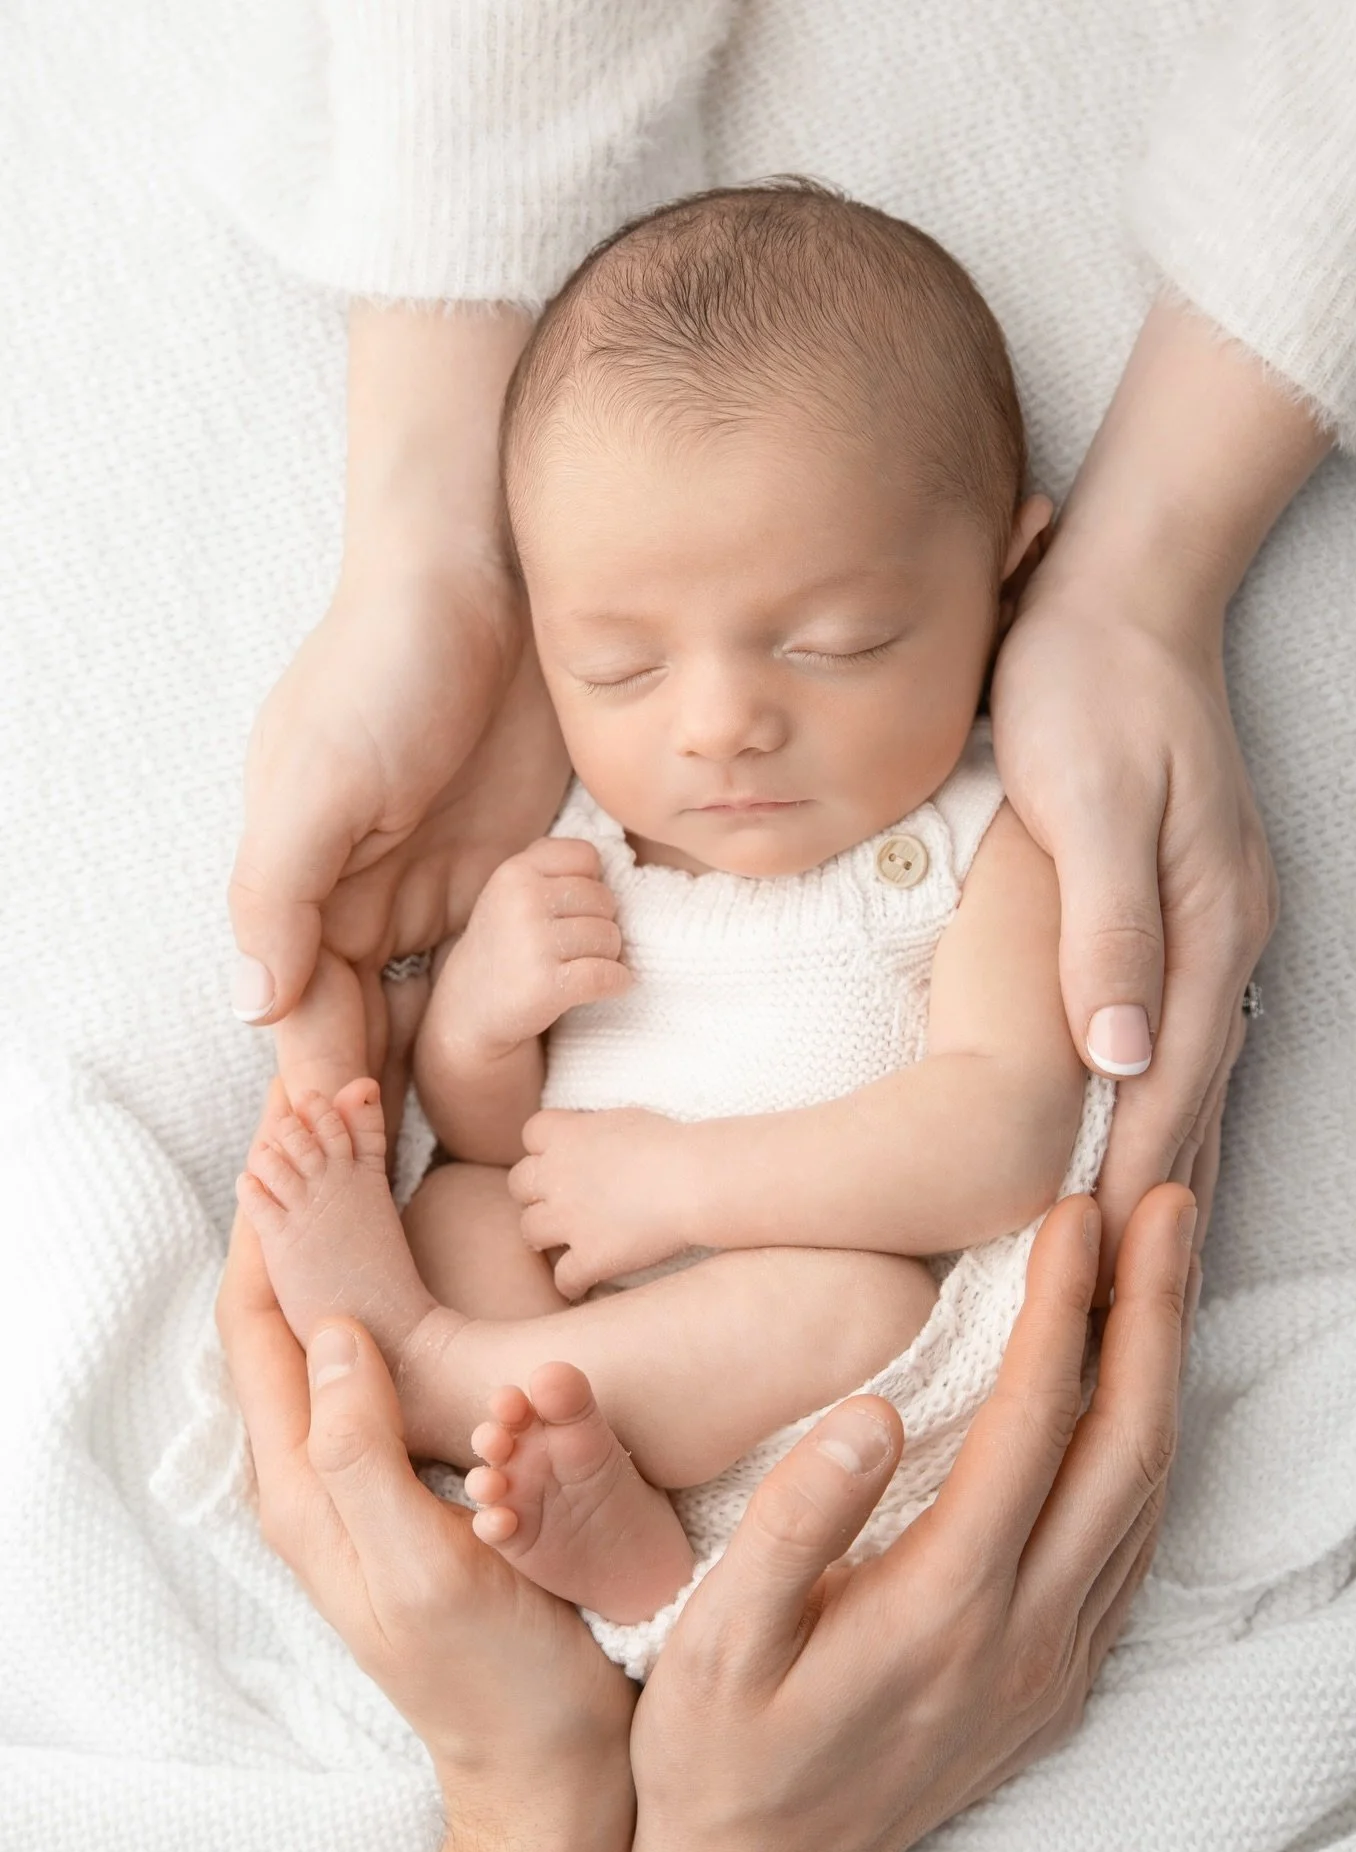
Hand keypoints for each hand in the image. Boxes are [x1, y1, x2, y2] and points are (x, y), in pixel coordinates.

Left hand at [218, 1092, 634, 1851]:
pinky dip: (376, 1277)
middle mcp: (317, 1469)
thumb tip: (330, 1333)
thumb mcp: (425, 1568)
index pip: (260, 1324)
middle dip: (290, 1207)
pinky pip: (373, 1354)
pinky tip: (409, 1244)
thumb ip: (360, 1454)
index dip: (267, 1222)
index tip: (293, 1127)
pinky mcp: (407, 1478)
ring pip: (326, 1323)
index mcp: (306, 1483)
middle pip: (280, 1310)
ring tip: (351, 1146)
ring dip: (328, 1233)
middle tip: (319, 1109)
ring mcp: (359, 1472)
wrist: (545, 1757)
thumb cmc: (493, 1672)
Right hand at [228, 303, 569, 1099]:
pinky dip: (513, 1007)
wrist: (482, 583)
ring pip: (435, 1005)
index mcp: (303, 890)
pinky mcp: (510, 865)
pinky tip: (536, 1066)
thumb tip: (252, 1005)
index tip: (342, 1168)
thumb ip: (280, 892)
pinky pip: (506, 956)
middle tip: (399, 1196)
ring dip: (445, 1073)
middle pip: (365, 1028)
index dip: (320, 1091)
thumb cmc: (384, 670)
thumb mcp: (321, 779)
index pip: (306, 1017)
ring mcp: (441, 886)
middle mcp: (365, 902)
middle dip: (377, 1104)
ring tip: (475, 1158)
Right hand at [447, 838, 631, 1058]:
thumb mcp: (509, 891)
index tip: (575, 905)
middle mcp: (523, 902)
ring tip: (580, 964)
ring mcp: (535, 944)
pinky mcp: (549, 985)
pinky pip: (609, 975)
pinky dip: (618, 982)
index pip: (586, 856)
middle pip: (605, 899)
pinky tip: (610, 984)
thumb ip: (548, 863)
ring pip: (610, 938)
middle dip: (600, 923)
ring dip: (607, 955)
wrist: (469, 1008)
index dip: (591, 881)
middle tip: (576, 944)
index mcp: (514, 872)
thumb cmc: (503, 943)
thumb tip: (603, 862)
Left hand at [509, 1106, 692, 1297]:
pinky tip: (587, 1282)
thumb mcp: (623, 1119)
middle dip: (537, 1192)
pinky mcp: (589, 1257)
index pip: (532, 1134)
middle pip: (519, 1184)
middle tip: (562, 1201)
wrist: (695, 1180)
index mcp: (567, 1135)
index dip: (546, 1147)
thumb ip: (591, 1132)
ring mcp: (568, 1219)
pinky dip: (573, 1282)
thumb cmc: (672, 1144)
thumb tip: (586, 1142)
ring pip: (529, 1231)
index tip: (565, 1157)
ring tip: (570, 1240)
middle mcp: (556, 1175)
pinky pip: (563, 1278)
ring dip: (547, 1236)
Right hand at [626, 1185, 1198, 1851]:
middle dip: (1151, 1312)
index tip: (1074, 1211)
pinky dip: (1147, 1441)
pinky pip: (1130, 1539)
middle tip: (1162, 1202)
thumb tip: (872, 1406)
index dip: (1062, 1307)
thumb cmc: (718, 1753)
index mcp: (944, 1608)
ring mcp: (1052, 1661)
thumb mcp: (717, 1641)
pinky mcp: (1054, 1675)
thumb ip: (798, 1521)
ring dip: (1162, 1368)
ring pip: (1145, 1492)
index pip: (1033, 1425)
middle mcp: (1025, 1634)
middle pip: (1126, 1447)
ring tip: (1162, 1266)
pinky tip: (1134, 1387)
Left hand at [993, 591, 1264, 1255]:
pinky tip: (1138, 1123)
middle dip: (1157, 1196)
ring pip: (1194, 1070)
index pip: (1169, 1086)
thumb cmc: (1090, 688)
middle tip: (1110, 1299)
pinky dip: (1161, 1094)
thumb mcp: (1095, 803)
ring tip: (1130, 1248)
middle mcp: (1224, 935)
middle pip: (1195, 1096)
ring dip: (1164, 1157)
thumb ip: (1110, 931)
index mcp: (1205, 922)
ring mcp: (1213, 919)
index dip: (1129, 1178)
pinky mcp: (1183, 901)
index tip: (1090, 1268)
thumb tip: (1122, 1061)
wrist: (1123, 594)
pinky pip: (1181, 1026)